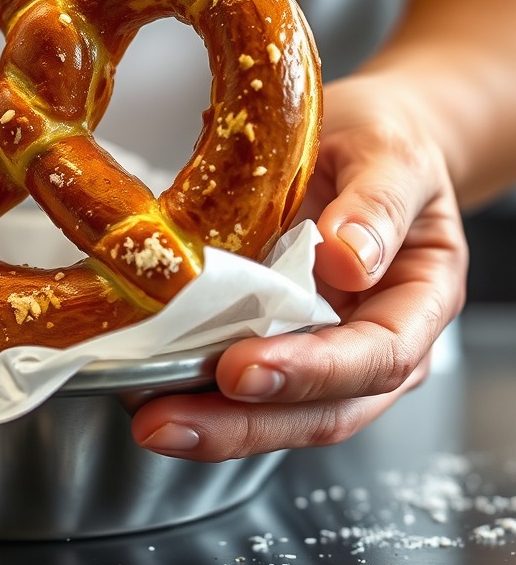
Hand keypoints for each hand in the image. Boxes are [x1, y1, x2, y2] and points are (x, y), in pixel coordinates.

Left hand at [131, 72, 467, 460]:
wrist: (358, 140)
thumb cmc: (384, 146)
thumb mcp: (392, 156)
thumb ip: (378, 205)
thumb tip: (349, 259)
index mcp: (416, 302)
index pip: (377, 358)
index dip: (312, 373)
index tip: (244, 369)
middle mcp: (370, 340)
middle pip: (321, 408)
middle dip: (243, 424)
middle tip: (170, 420)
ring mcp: (319, 346)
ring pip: (277, 409)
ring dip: (212, 424)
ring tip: (149, 420)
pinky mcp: (271, 336)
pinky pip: (239, 379)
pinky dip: (195, 390)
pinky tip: (147, 388)